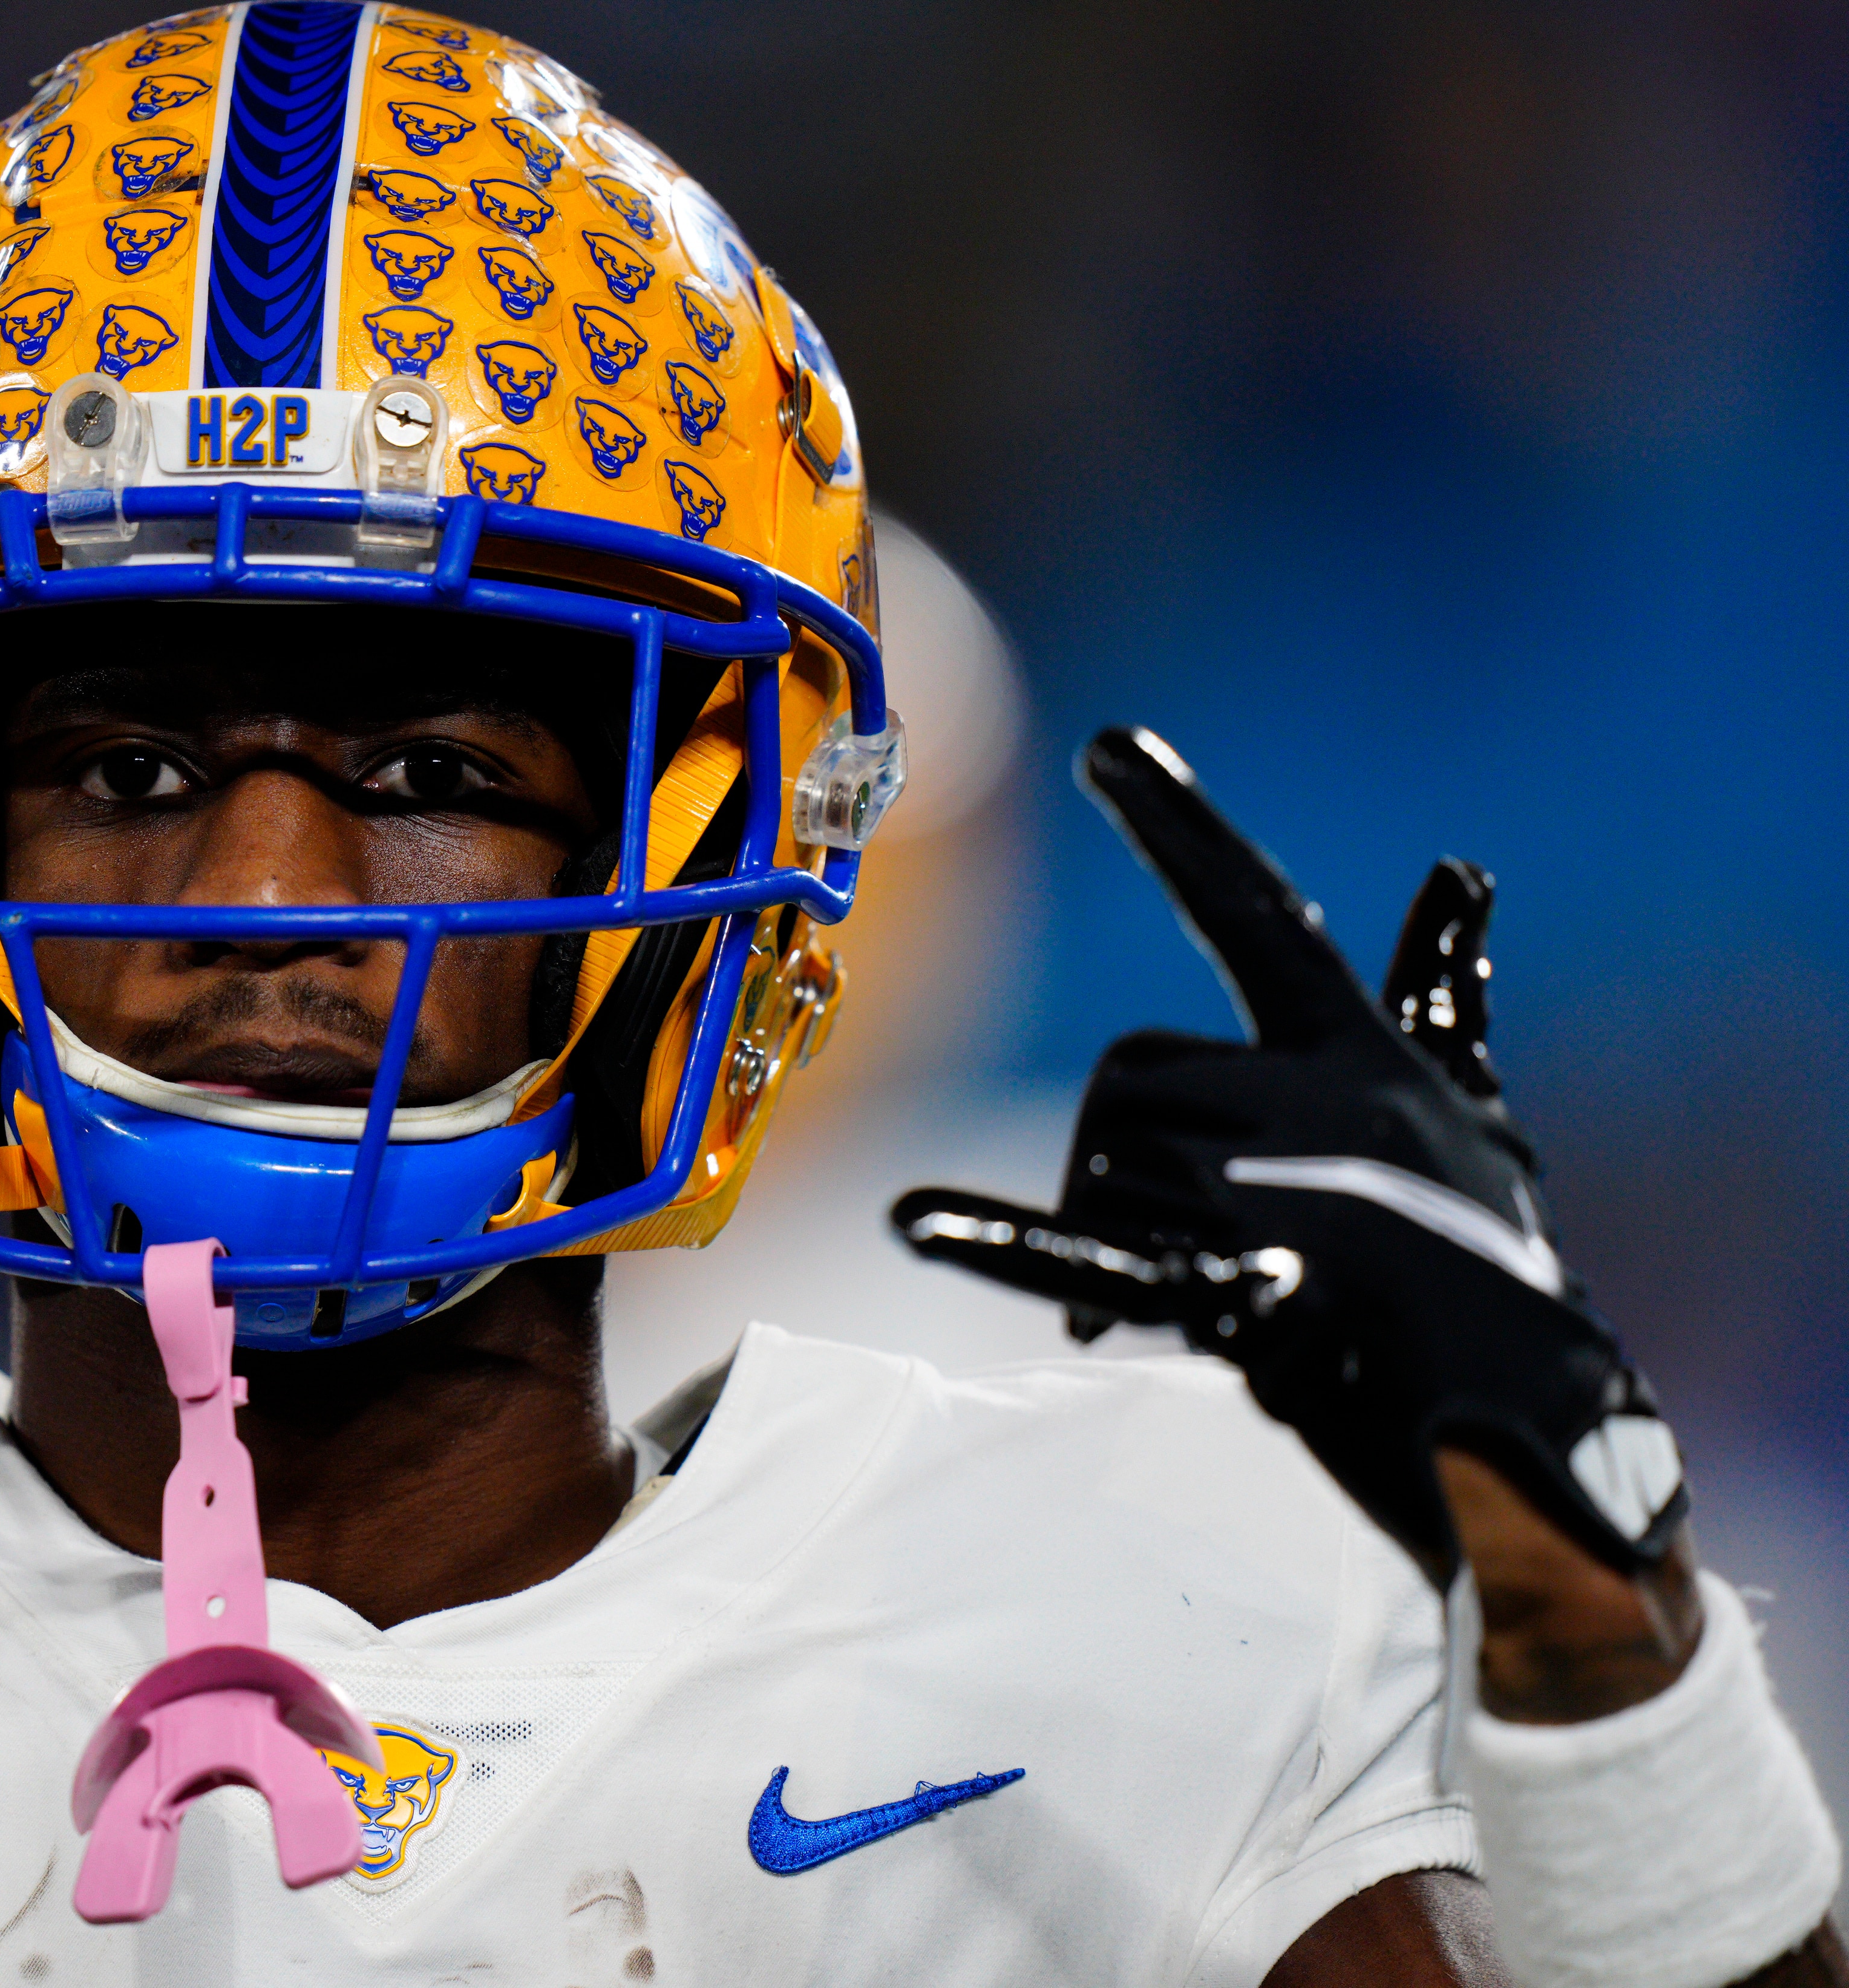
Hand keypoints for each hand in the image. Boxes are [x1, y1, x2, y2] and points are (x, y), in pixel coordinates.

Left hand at [890, 729, 1683, 1591]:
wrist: (1529, 1423)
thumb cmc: (1489, 1262)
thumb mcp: (1470, 1112)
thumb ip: (1443, 993)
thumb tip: (1462, 873)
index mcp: (1354, 1051)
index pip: (1254, 914)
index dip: (1180, 829)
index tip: (1103, 744)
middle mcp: (1314, 1100)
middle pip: (1126, 1089)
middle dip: (1126, 1166)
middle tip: (1209, 1241)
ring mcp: (1274, 1196)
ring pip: (1102, 1176)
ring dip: (1123, 1240)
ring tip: (1221, 1293)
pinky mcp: (1239, 1295)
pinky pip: (1092, 1254)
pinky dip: (1000, 1243)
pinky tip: (916, 1223)